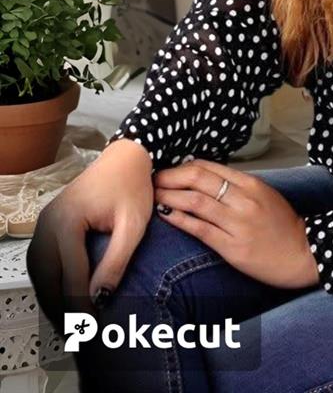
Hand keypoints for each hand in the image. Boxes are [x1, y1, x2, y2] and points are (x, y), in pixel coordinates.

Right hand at [27, 138, 153, 333]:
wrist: (125, 157)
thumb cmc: (132, 186)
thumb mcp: (133, 224)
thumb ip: (117, 260)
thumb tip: (100, 298)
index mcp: (68, 221)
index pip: (71, 275)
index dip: (81, 305)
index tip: (92, 327)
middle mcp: (48, 222)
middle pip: (47, 277)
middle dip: (60, 308)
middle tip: (76, 334)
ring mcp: (44, 221)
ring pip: (39, 272)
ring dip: (50, 297)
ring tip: (68, 322)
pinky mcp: (47, 223)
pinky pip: (41, 260)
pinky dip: (48, 282)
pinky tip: (61, 297)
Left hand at [153, 159, 319, 289]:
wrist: (302, 253)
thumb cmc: (282, 224)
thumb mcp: (263, 195)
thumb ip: (237, 186)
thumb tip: (205, 179)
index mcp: (251, 183)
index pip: (210, 167)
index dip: (184, 166)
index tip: (168, 169)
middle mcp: (243, 199)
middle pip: (199, 179)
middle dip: (171, 177)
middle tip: (153, 178)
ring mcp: (237, 223)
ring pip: (196, 202)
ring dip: (170, 196)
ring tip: (154, 195)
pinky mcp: (232, 247)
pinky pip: (200, 229)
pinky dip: (180, 220)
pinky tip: (166, 215)